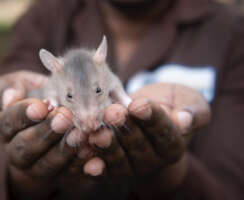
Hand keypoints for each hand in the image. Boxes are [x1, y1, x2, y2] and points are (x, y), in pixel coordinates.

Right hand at [0, 70, 112, 198]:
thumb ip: (13, 86)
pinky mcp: (60, 176)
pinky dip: (81, 165)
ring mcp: (38, 168)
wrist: (59, 117)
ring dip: (64, 150)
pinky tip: (90, 152)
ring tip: (79, 133)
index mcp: (6, 130)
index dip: (23, 115)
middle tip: (64, 117)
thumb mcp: (24, 84)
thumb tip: (9, 97)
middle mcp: (17, 153)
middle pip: (25, 148)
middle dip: (46, 133)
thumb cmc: (40, 94)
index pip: (7, 123)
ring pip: (47, 165)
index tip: (41, 106)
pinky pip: (69, 174)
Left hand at [85, 83, 210, 198]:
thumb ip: (193, 111)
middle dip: (125, 129)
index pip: (164, 132)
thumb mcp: (189, 103)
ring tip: (97, 134)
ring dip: (107, 146)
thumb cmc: (171, 105)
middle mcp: (153, 160)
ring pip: (119, 159)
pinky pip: (103, 169)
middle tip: (113, 114)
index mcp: (173, 145)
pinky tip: (86, 160)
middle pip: (139, 146)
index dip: (152, 118)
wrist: (147, 117)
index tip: (139, 105)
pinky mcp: (112, 170)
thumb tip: (185, 120)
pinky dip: (94, 165)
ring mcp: (132, 167)